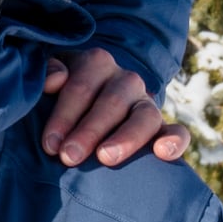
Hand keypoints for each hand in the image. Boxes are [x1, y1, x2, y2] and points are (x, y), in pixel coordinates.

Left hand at [39, 45, 186, 164]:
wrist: (87, 104)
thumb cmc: (58, 95)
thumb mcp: (46, 79)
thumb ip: (45, 73)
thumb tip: (56, 80)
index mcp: (96, 63)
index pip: (81, 87)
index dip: (64, 115)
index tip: (50, 145)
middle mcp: (125, 80)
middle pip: (111, 102)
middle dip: (89, 131)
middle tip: (69, 157)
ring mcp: (146, 102)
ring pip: (145, 116)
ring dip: (126, 138)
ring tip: (106, 158)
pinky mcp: (162, 126)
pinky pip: (177, 131)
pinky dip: (175, 141)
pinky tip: (163, 154)